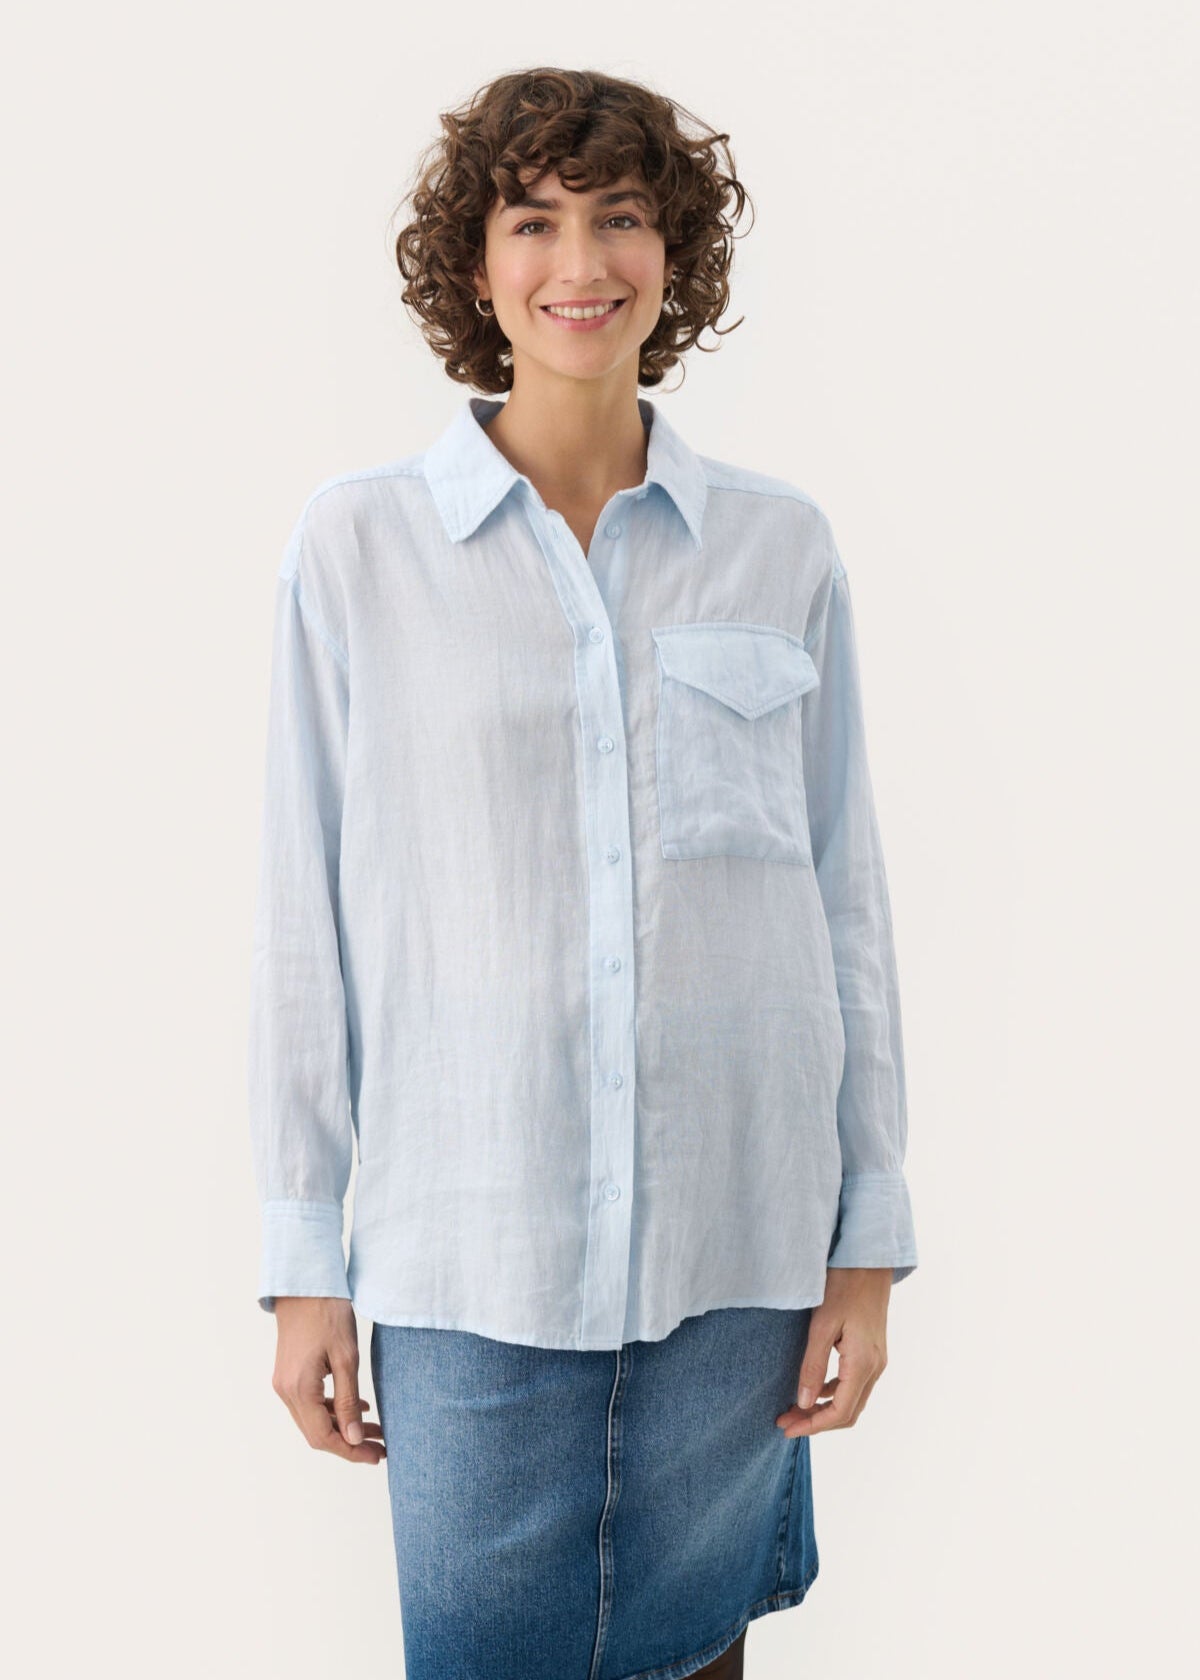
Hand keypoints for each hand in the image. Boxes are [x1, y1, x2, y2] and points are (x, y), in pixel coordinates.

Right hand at [270, 1297, 386, 1463]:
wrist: (304, 1285)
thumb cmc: (327, 1314)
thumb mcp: (346, 1358)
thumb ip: (348, 1401)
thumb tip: (354, 1438)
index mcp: (299, 1389)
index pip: (324, 1437)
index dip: (351, 1451)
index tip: (377, 1456)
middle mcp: (286, 1391)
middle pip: (317, 1434)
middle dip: (350, 1443)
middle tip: (381, 1448)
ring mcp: (284, 1384)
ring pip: (314, 1420)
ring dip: (343, 1428)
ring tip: (375, 1430)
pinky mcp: (289, 1375)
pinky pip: (310, 1404)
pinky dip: (332, 1411)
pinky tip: (357, 1407)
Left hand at [775, 1267, 890, 1436]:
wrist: (869, 1261)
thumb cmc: (844, 1286)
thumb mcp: (821, 1325)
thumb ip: (812, 1365)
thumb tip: (803, 1403)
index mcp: (863, 1363)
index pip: (840, 1412)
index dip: (813, 1426)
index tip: (787, 1428)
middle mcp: (875, 1367)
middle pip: (848, 1412)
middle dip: (816, 1421)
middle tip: (785, 1421)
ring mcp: (876, 1360)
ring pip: (852, 1400)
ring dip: (823, 1408)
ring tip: (793, 1408)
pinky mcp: (872, 1352)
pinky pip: (854, 1383)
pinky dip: (832, 1392)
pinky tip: (812, 1387)